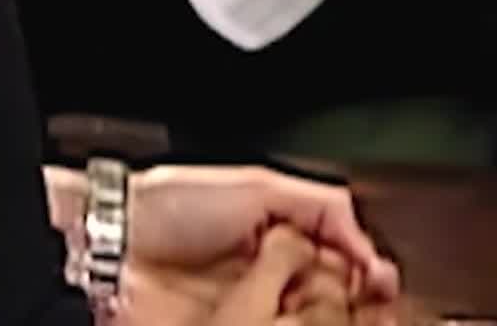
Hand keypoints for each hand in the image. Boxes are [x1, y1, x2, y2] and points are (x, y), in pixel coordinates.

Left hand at [46, 164, 400, 324]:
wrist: (112, 244)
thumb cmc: (170, 204)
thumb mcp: (256, 185)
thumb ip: (320, 205)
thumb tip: (370, 244)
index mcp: (280, 242)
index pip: (341, 265)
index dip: (367, 276)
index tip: (384, 283)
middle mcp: (267, 287)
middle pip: (330, 306)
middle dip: (359, 306)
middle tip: (375, 302)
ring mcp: (248, 320)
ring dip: (333, 318)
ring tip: (347, 311)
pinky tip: (300, 320)